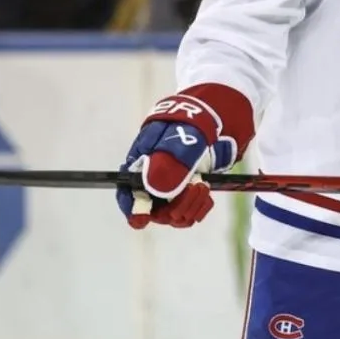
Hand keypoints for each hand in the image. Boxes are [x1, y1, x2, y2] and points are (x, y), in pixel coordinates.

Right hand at [116, 92, 236, 228]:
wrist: (212, 120)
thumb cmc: (187, 125)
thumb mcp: (178, 140)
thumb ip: (167, 163)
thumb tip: (154, 188)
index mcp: (140, 168)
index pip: (127, 196)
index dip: (132, 209)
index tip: (142, 218)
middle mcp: (153, 184)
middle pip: (155, 212)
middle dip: (175, 205)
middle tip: (196, 185)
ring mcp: (171, 191)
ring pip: (175, 215)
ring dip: (190, 204)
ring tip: (203, 185)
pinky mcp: (188, 194)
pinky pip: (190, 212)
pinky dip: (199, 206)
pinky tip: (206, 192)